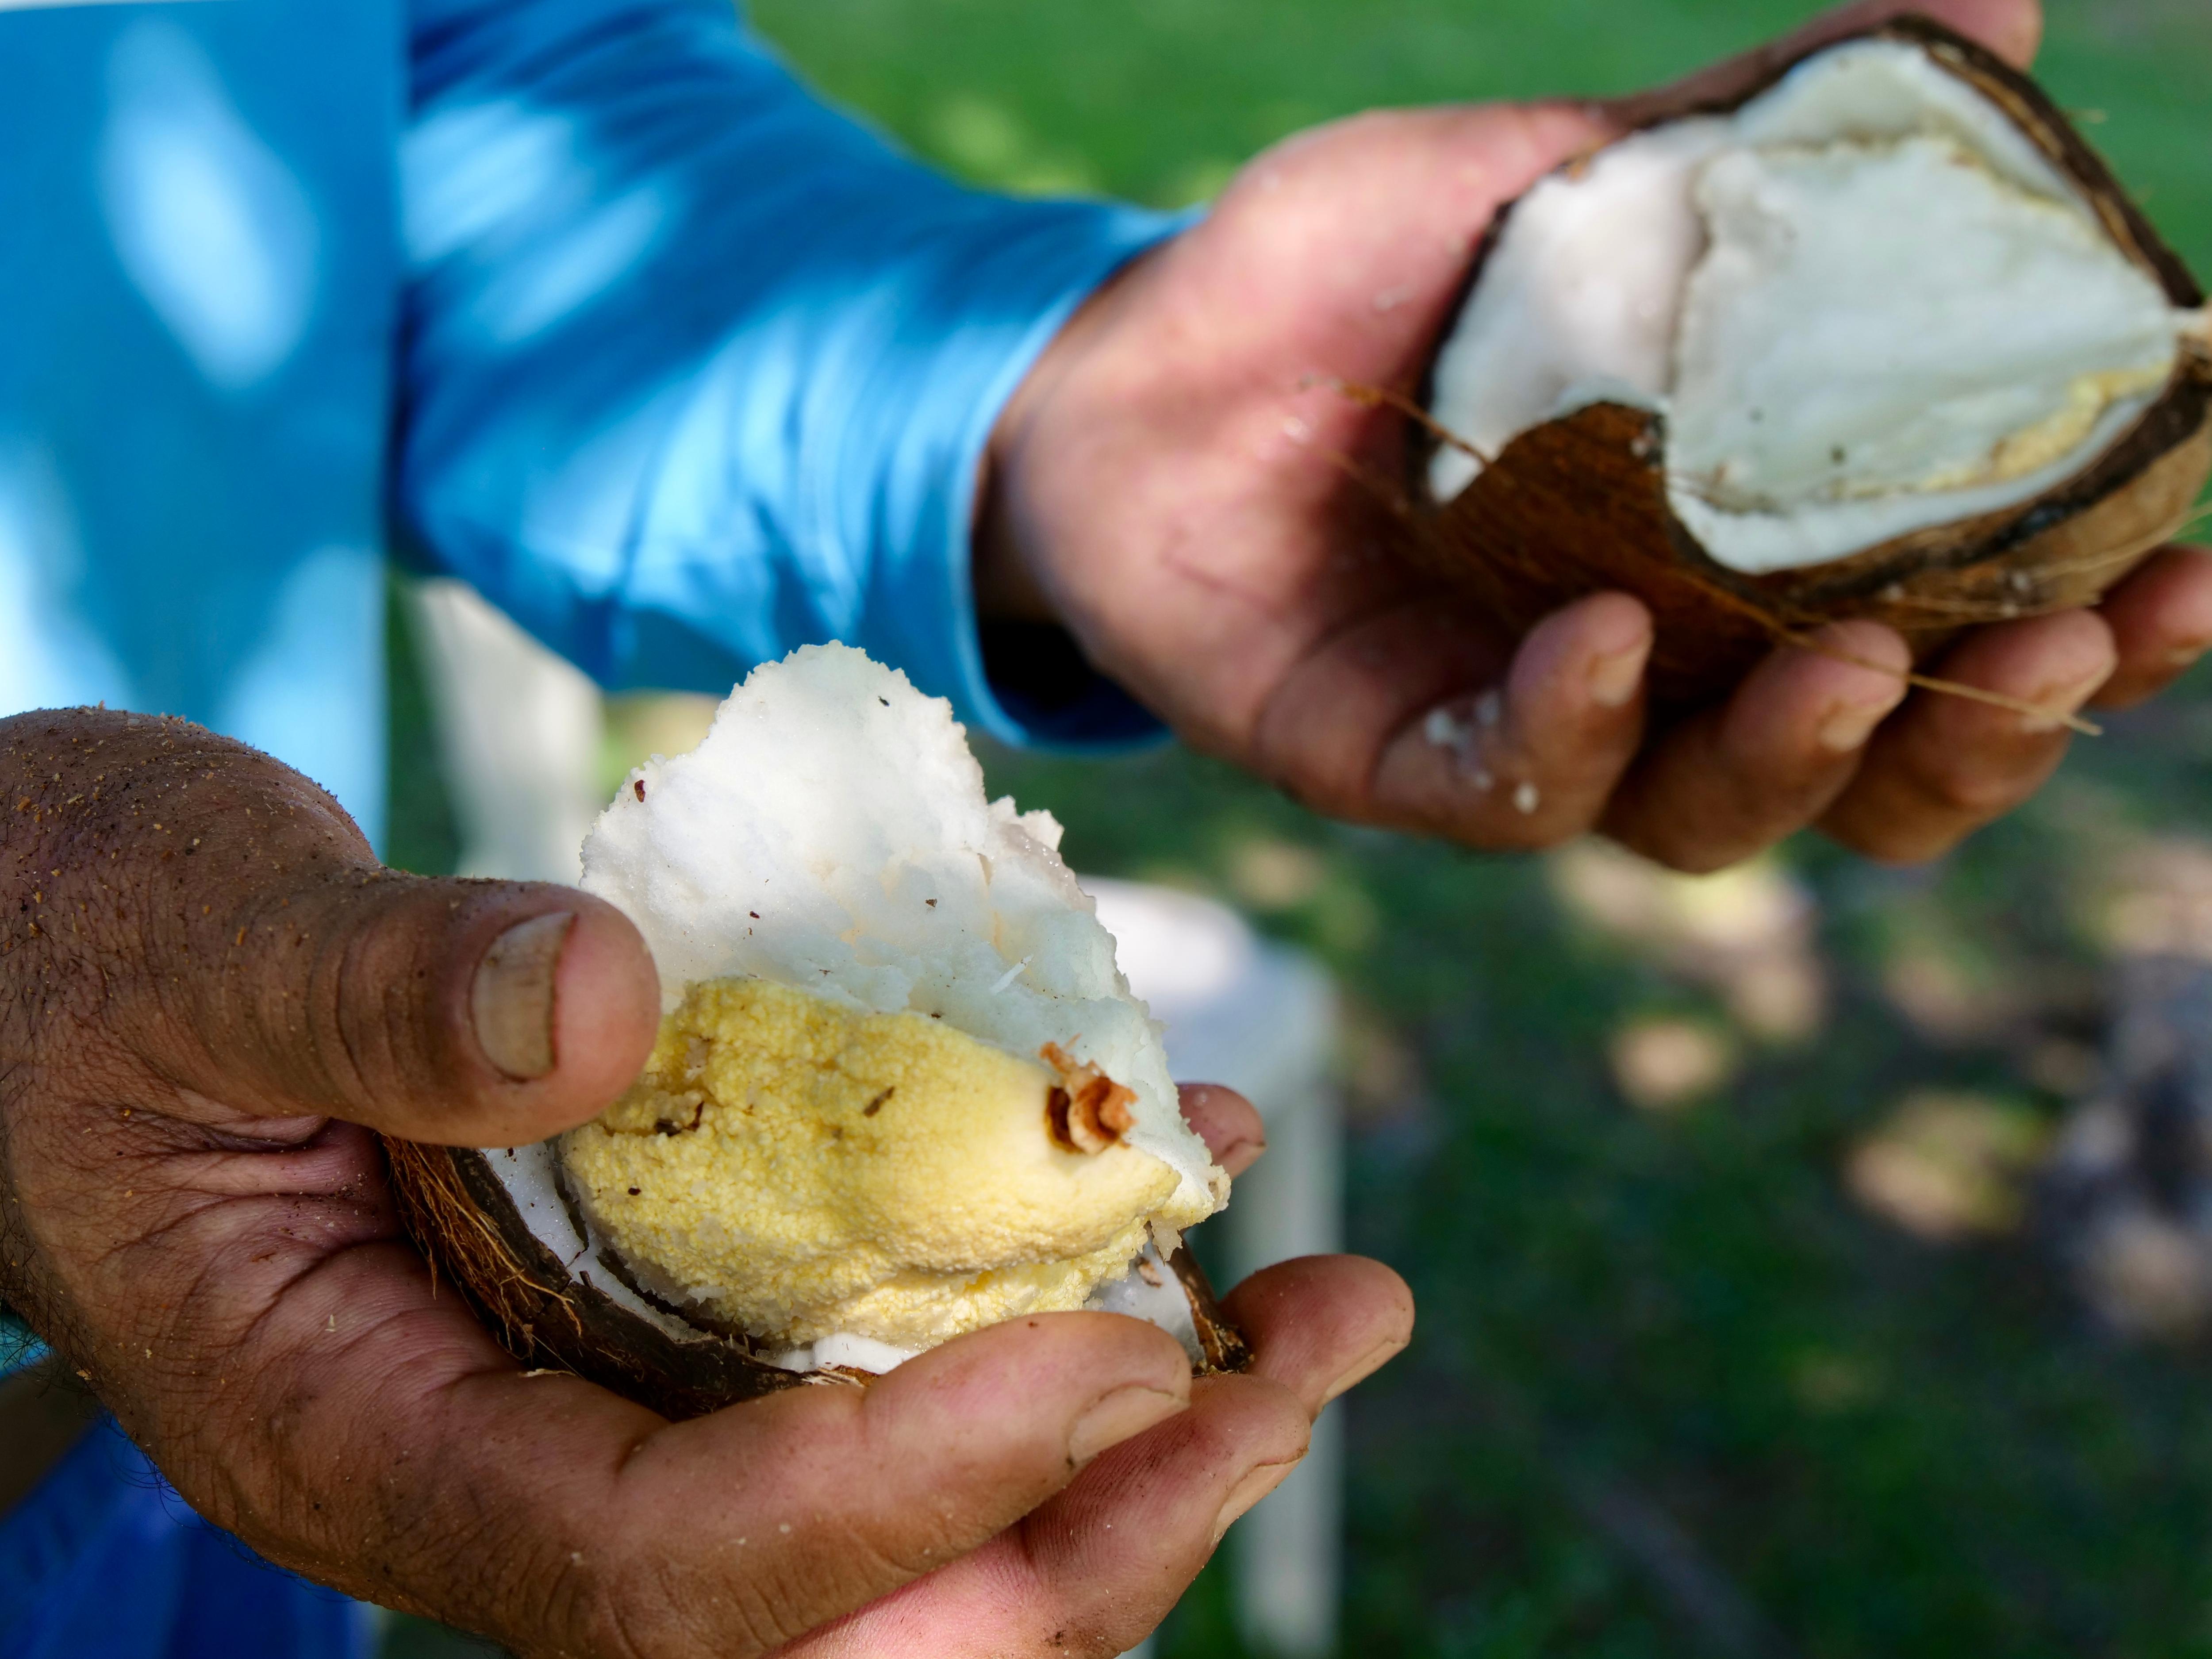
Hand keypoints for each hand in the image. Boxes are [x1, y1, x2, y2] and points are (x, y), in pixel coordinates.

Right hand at [0, 710, 1409, 1656]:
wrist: (67, 956)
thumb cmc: (89, 954)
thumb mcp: (206, 954)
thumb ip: (384, 995)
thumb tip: (612, 1014)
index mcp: (370, 1444)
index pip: (667, 1565)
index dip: (898, 1494)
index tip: (1110, 1358)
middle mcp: (512, 1468)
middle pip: (837, 1610)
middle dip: (1088, 1524)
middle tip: (1297, 1373)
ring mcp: (605, 1397)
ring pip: (900, 1510)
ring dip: (1127, 1428)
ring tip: (1320, 1308)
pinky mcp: (673, 1306)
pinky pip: (884, 1363)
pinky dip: (1047, 1295)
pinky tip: (1177, 1186)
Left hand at [979, 0, 2211, 871]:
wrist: (1129, 355)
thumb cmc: (1341, 272)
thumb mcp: (1560, 173)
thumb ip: (1762, 134)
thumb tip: (2001, 13)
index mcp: (1731, 543)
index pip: (1950, 621)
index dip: (2085, 619)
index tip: (2184, 562)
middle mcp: (1658, 657)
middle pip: (1865, 764)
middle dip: (1980, 728)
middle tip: (2066, 639)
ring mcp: (1528, 722)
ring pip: (1709, 812)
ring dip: (1805, 755)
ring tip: (1861, 658)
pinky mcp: (1395, 761)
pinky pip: (1515, 790)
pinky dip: (1571, 730)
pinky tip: (1599, 637)